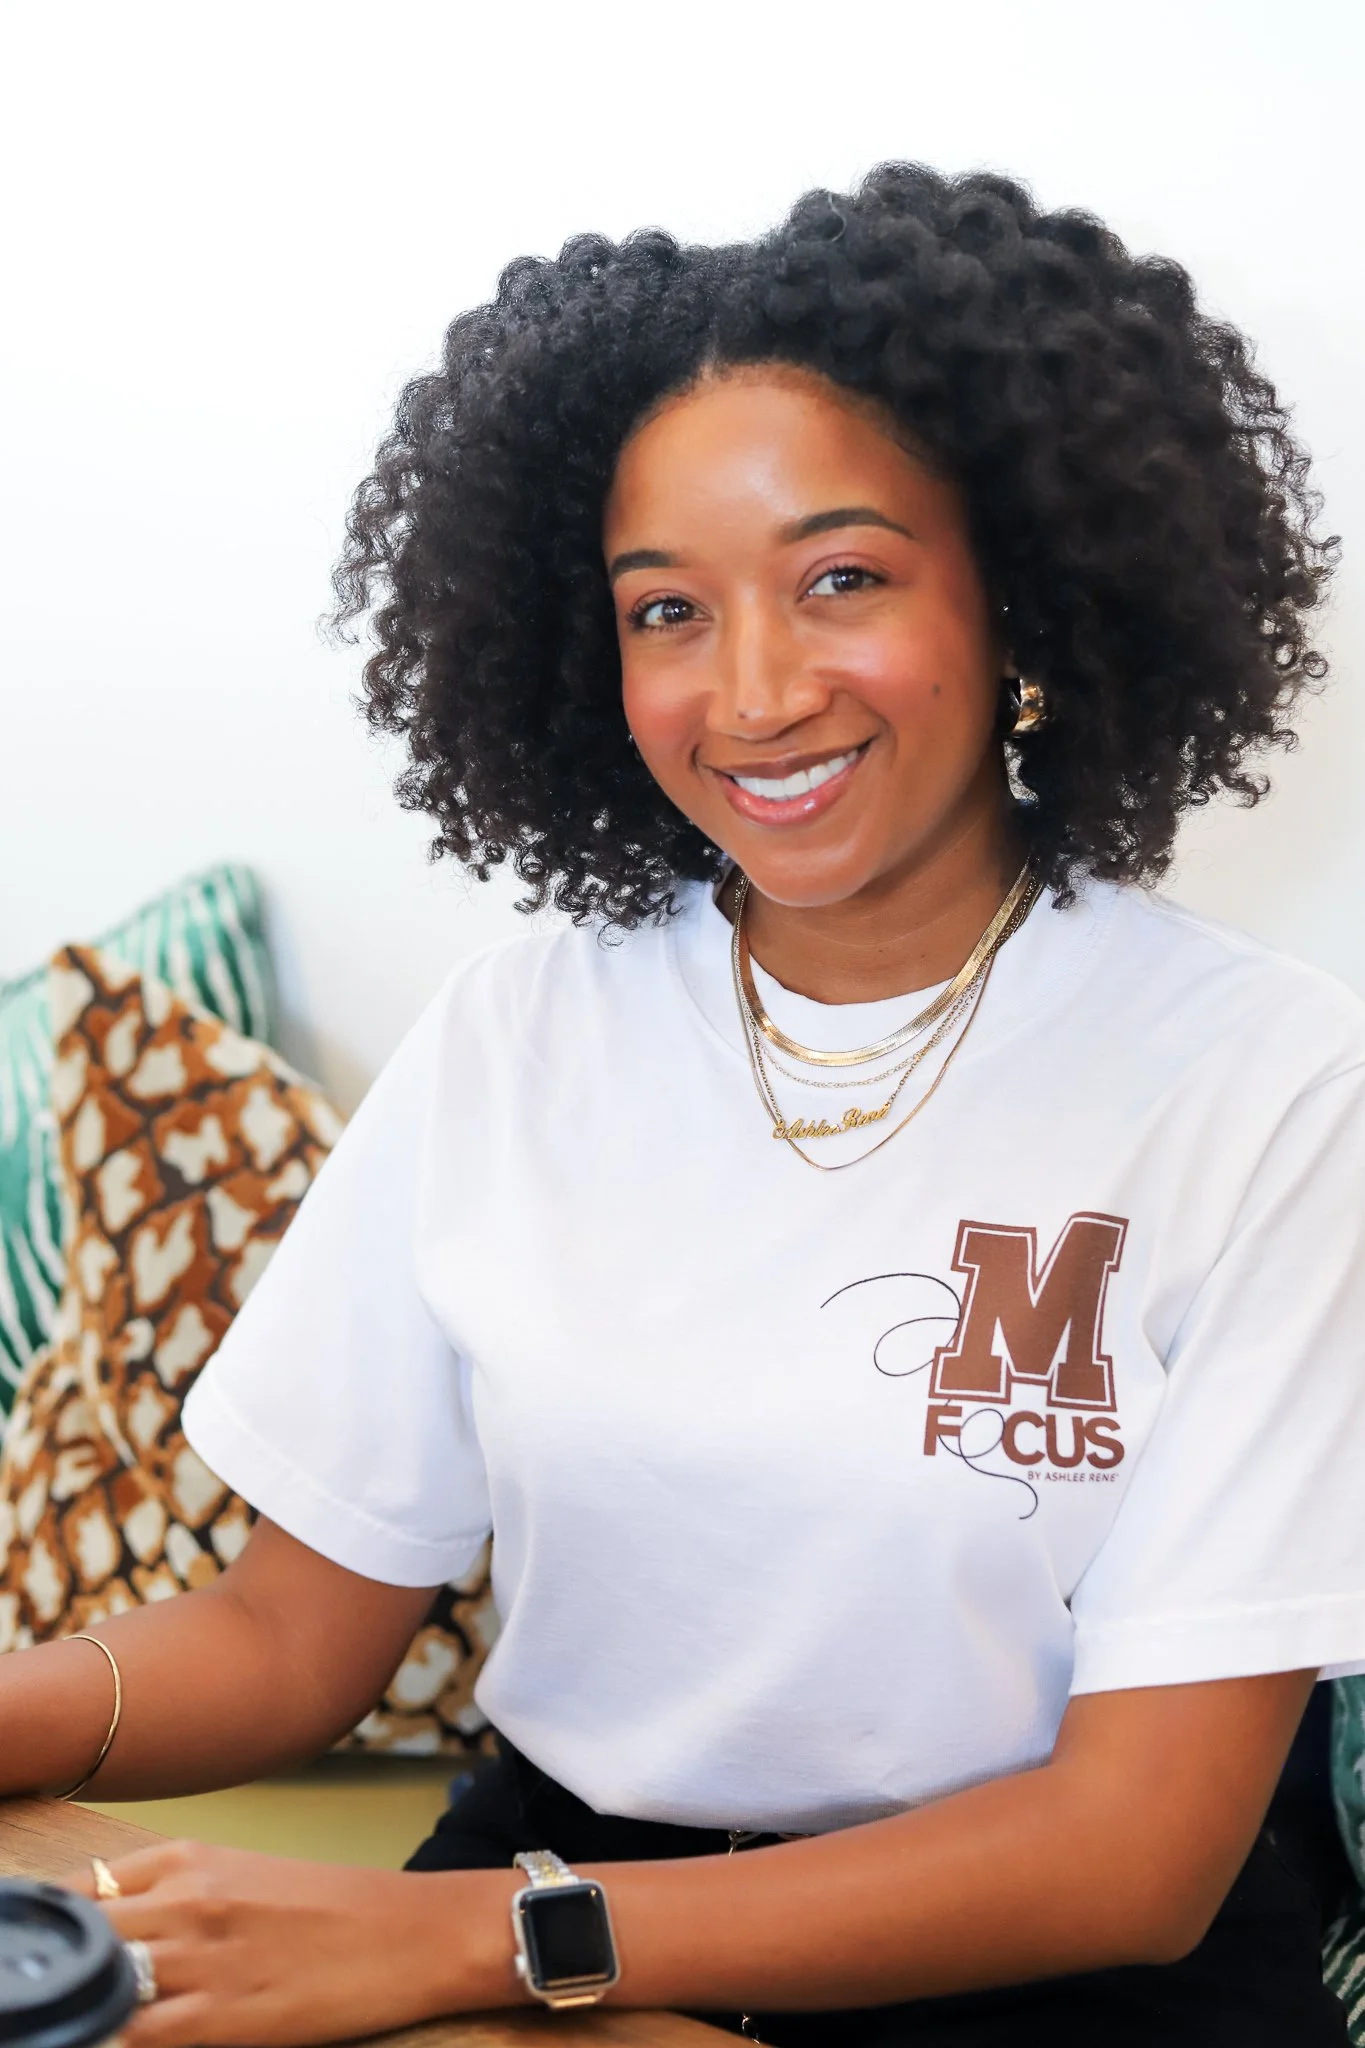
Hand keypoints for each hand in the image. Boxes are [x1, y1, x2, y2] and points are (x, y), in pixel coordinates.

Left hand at [65, 1838, 487, 2046]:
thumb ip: (173, 1893)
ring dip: (81, 2006)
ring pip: (97, 1989)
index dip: (50, 1927)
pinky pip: (134, 2038)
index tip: (41, 1951)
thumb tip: (105, 1923)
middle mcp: (185, 1901)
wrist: (409, 1932)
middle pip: (79, 1938)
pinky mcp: (221, 2018)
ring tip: (75, 2019)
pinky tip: (108, 2041)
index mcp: (188, 1858)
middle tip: (47, 1991)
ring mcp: (200, 1961)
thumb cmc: (331, 1907)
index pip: (79, 1890)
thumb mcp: (242, 1876)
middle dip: (57, 1968)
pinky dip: (111, 2041)